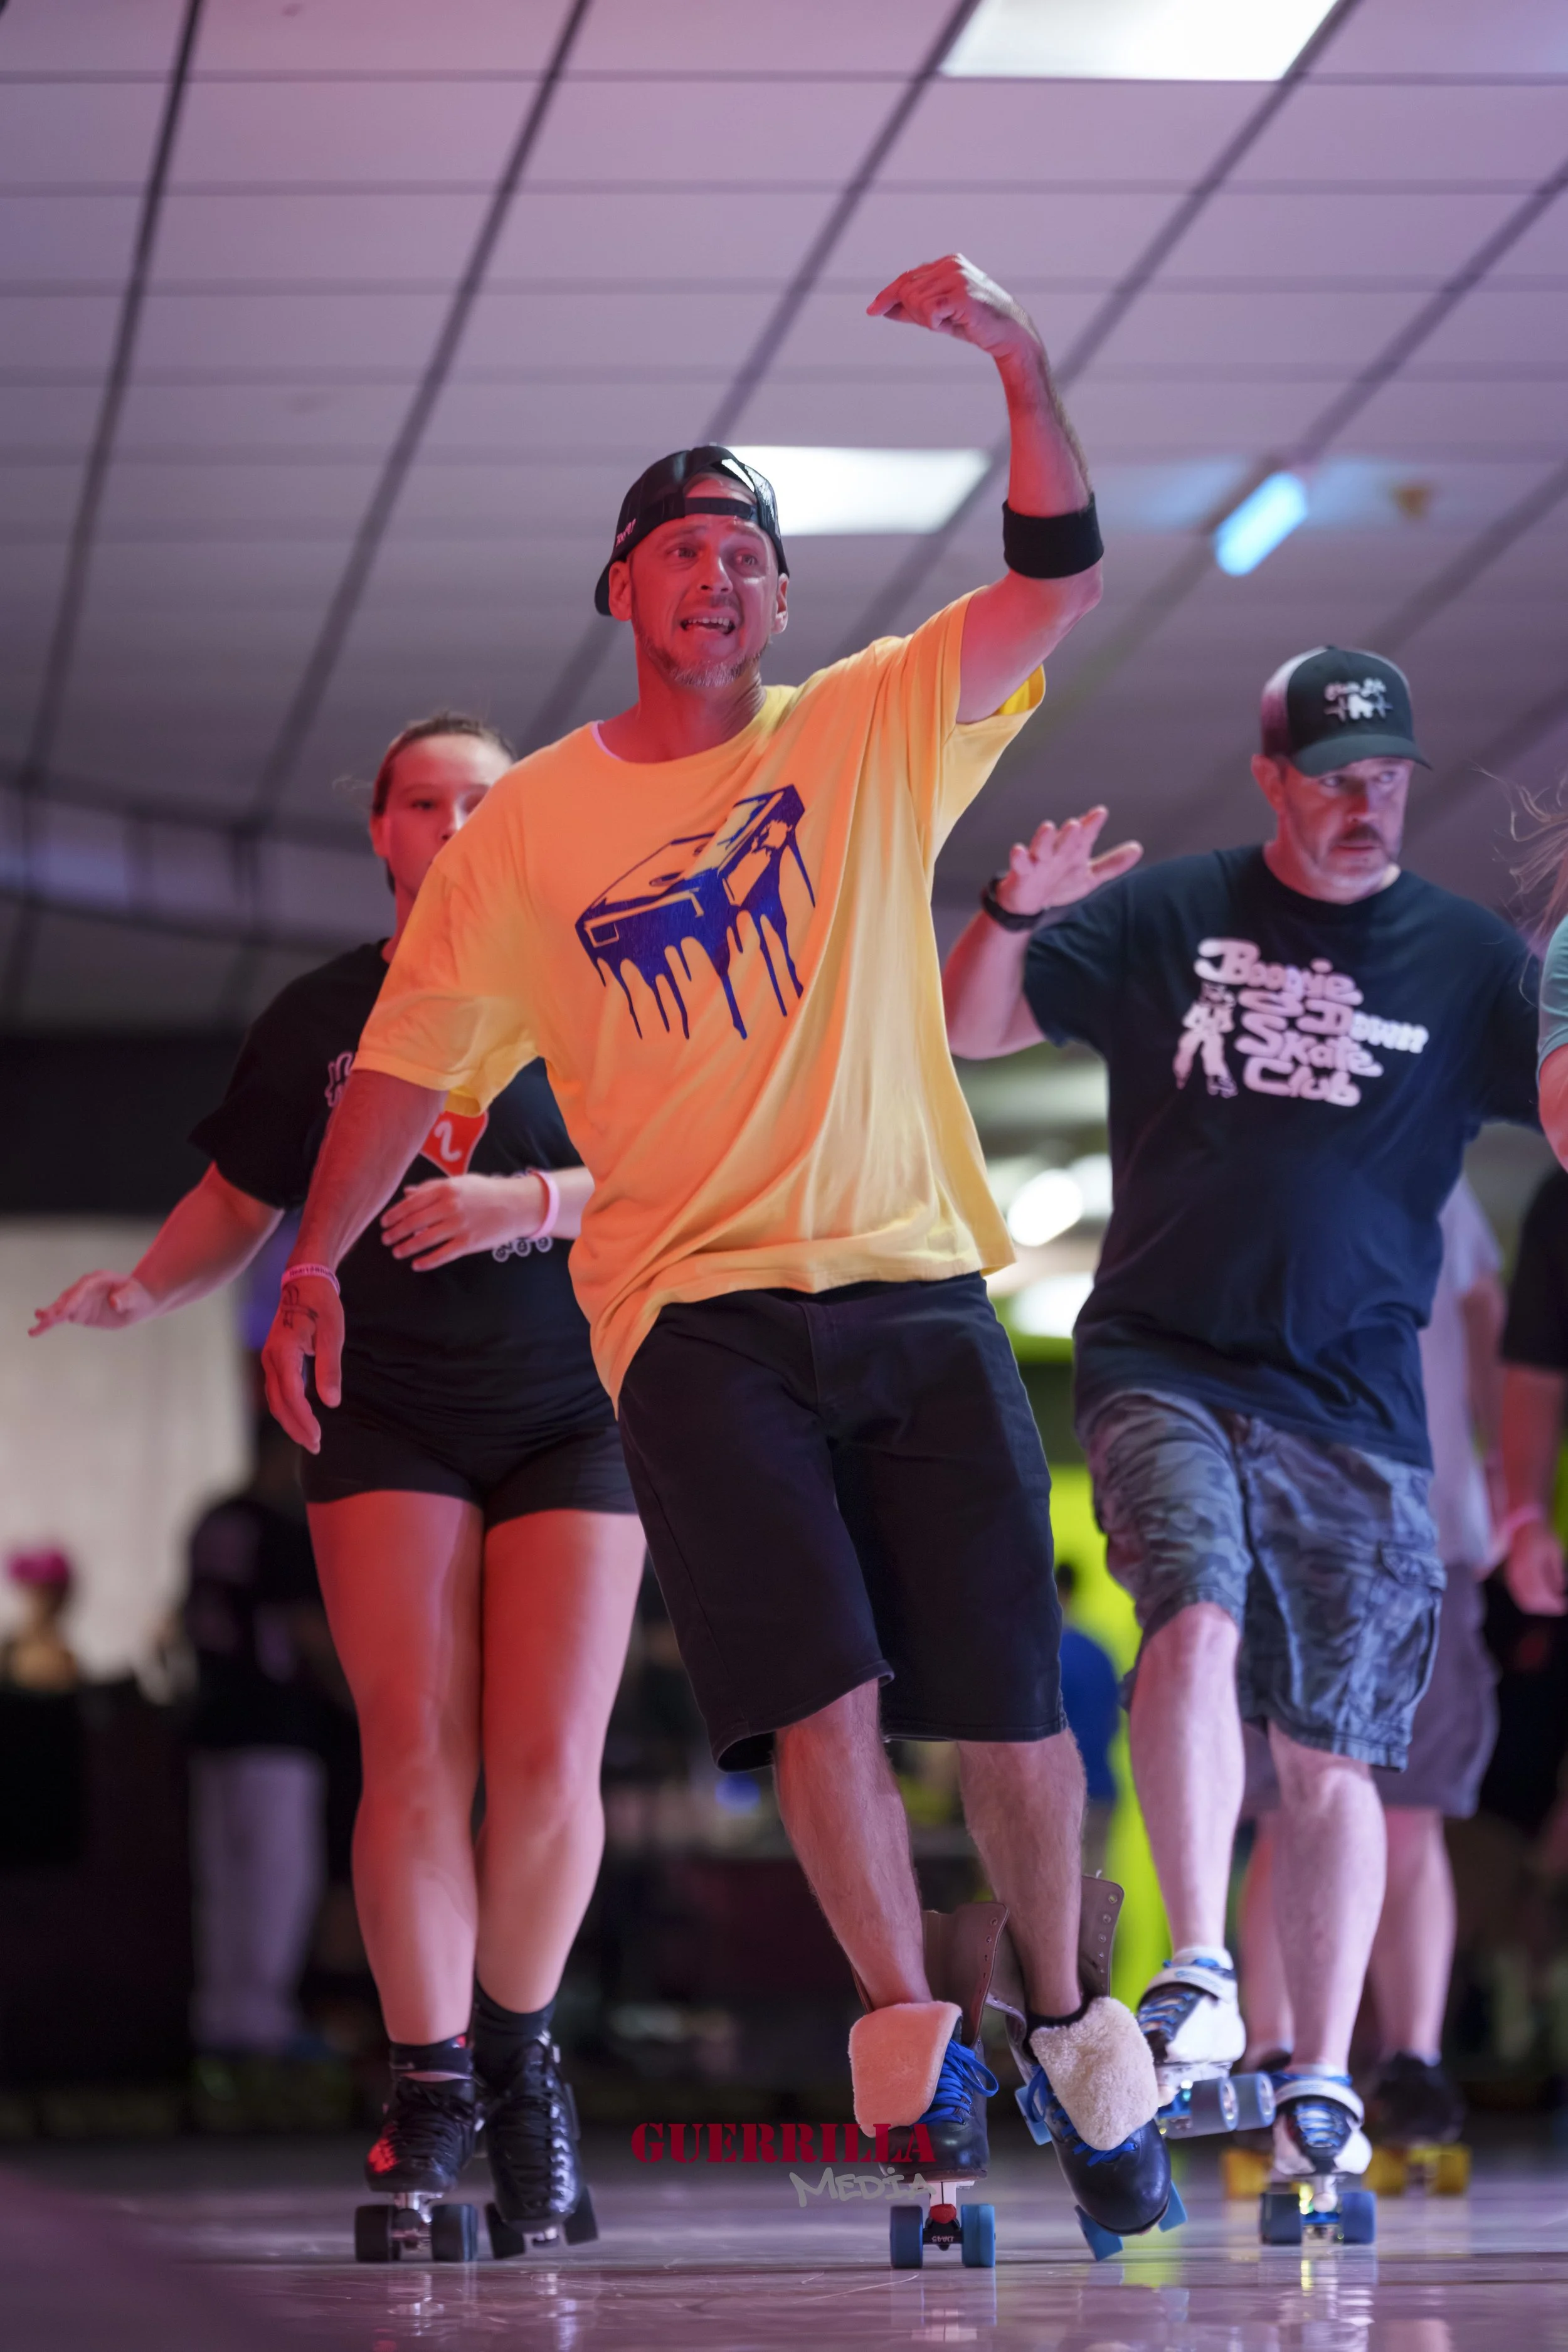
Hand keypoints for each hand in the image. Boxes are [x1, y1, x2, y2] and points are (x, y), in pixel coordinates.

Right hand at [30, 1270, 155, 1335]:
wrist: (138, 1302)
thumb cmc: (137, 1296)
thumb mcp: (135, 1296)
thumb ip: (125, 1298)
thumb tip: (114, 1302)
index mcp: (97, 1280)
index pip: (82, 1290)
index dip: (72, 1300)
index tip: (63, 1312)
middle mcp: (84, 1288)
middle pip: (68, 1298)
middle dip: (56, 1308)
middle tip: (42, 1317)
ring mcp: (79, 1300)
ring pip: (61, 1308)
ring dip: (49, 1317)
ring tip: (35, 1329)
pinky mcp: (78, 1312)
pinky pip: (62, 1317)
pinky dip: (51, 1323)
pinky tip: (37, 1329)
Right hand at [261, 1273, 342, 1452]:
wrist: (306, 1282)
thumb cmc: (322, 1305)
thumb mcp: (333, 1335)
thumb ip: (330, 1369)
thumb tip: (331, 1402)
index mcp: (284, 1352)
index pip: (291, 1395)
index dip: (304, 1420)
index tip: (318, 1438)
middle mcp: (271, 1358)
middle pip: (279, 1403)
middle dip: (296, 1427)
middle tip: (316, 1446)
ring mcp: (270, 1358)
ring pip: (275, 1399)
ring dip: (290, 1420)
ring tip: (310, 1438)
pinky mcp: (275, 1359)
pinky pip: (277, 1390)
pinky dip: (287, 1407)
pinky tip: (301, 1417)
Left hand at [379, 1173, 548, 1271]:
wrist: (517, 1205)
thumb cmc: (487, 1191)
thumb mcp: (460, 1182)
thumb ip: (432, 1187)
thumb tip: (407, 1193)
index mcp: (446, 1189)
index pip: (411, 1203)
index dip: (394, 1214)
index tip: (384, 1222)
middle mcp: (450, 1206)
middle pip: (414, 1222)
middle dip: (396, 1232)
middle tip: (386, 1240)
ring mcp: (459, 1225)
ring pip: (424, 1239)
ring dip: (407, 1247)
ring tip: (397, 1252)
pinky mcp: (469, 1243)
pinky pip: (442, 1254)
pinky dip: (427, 1261)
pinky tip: (417, 1264)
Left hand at [868, 252, 1041, 368]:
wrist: (1009, 335)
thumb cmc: (976, 324)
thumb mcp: (939, 314)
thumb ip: (913, 309)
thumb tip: (883, 309)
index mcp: (947, 263)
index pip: (907, 278)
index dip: (888, 295)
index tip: (872, 311)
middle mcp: (951, 264)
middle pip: (907, 290)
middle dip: (914, 313)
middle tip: (939, 323)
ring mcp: (957, 276)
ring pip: (916, 302)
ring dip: (928, 321)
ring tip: (951, 322)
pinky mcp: (961, 294)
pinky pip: (928, 311)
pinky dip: (936, 323)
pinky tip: (954, 323)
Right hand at [994, 808, 1142, 917]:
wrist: (1030, 902)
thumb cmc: (1060, 883)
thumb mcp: (1089, 876)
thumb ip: (1111, 865)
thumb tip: (1137, 848)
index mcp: (1075, 850)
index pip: (1085, 834)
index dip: (1091, 824)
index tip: (1100, 813)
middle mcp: (1057, 851)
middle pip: (1065, 840)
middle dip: (1070, 833)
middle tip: (1076, 824)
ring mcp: (1039, 861)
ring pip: (1041, 847)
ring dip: (1044, 838)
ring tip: (1048, 827)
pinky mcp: (1023, 873)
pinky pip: (1020, 865)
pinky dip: (1019, 858)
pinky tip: (1019, 851)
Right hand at [1506, 1518, 1566, 1616]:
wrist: (1522, 1525)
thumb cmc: (1541, 1535)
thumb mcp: (1555, 1551)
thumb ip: (1556, 1572)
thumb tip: (1559, 1589)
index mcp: (1531, 1565)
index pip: (1541, 1592)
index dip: (1553, 1603)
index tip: (1563, 1605)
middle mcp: (1519, 1571)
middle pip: (1531, 1599)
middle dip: (1546, 1607)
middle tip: (1558, 1606)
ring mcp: (1512, 1574)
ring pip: (1522, 1599)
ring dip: (1537, 1606)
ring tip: (1550, 1604)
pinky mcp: (1510, 1575)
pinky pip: (1517, 1593)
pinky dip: (1528, 1600)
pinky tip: (1538, 1599)